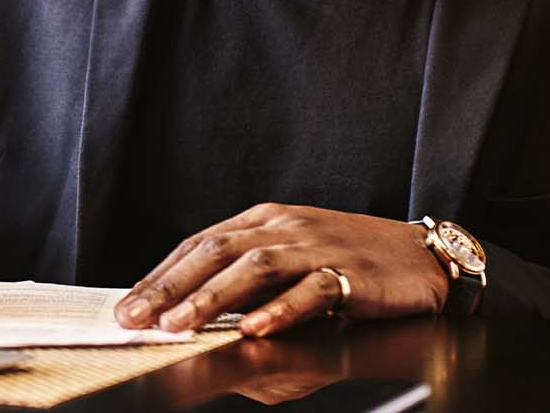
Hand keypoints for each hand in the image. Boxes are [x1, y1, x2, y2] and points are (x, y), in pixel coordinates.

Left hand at [113, 203, 447, 336]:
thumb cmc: (351, 261)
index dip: (160, 274)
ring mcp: (317, 246)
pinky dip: (280, 309)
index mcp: (263, 220)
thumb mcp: (290, 261)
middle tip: (135, 316)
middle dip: (169, 286)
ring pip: (254, 267)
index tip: (127, 304)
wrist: (423, 258)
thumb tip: (196, 315)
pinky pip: (311, 290)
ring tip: (178, 325)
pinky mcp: (351, 273)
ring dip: (211, 298)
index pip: (199, 244)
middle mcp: (284, 226)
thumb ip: (247, 281)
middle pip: (215, 251)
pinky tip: (254, 328)